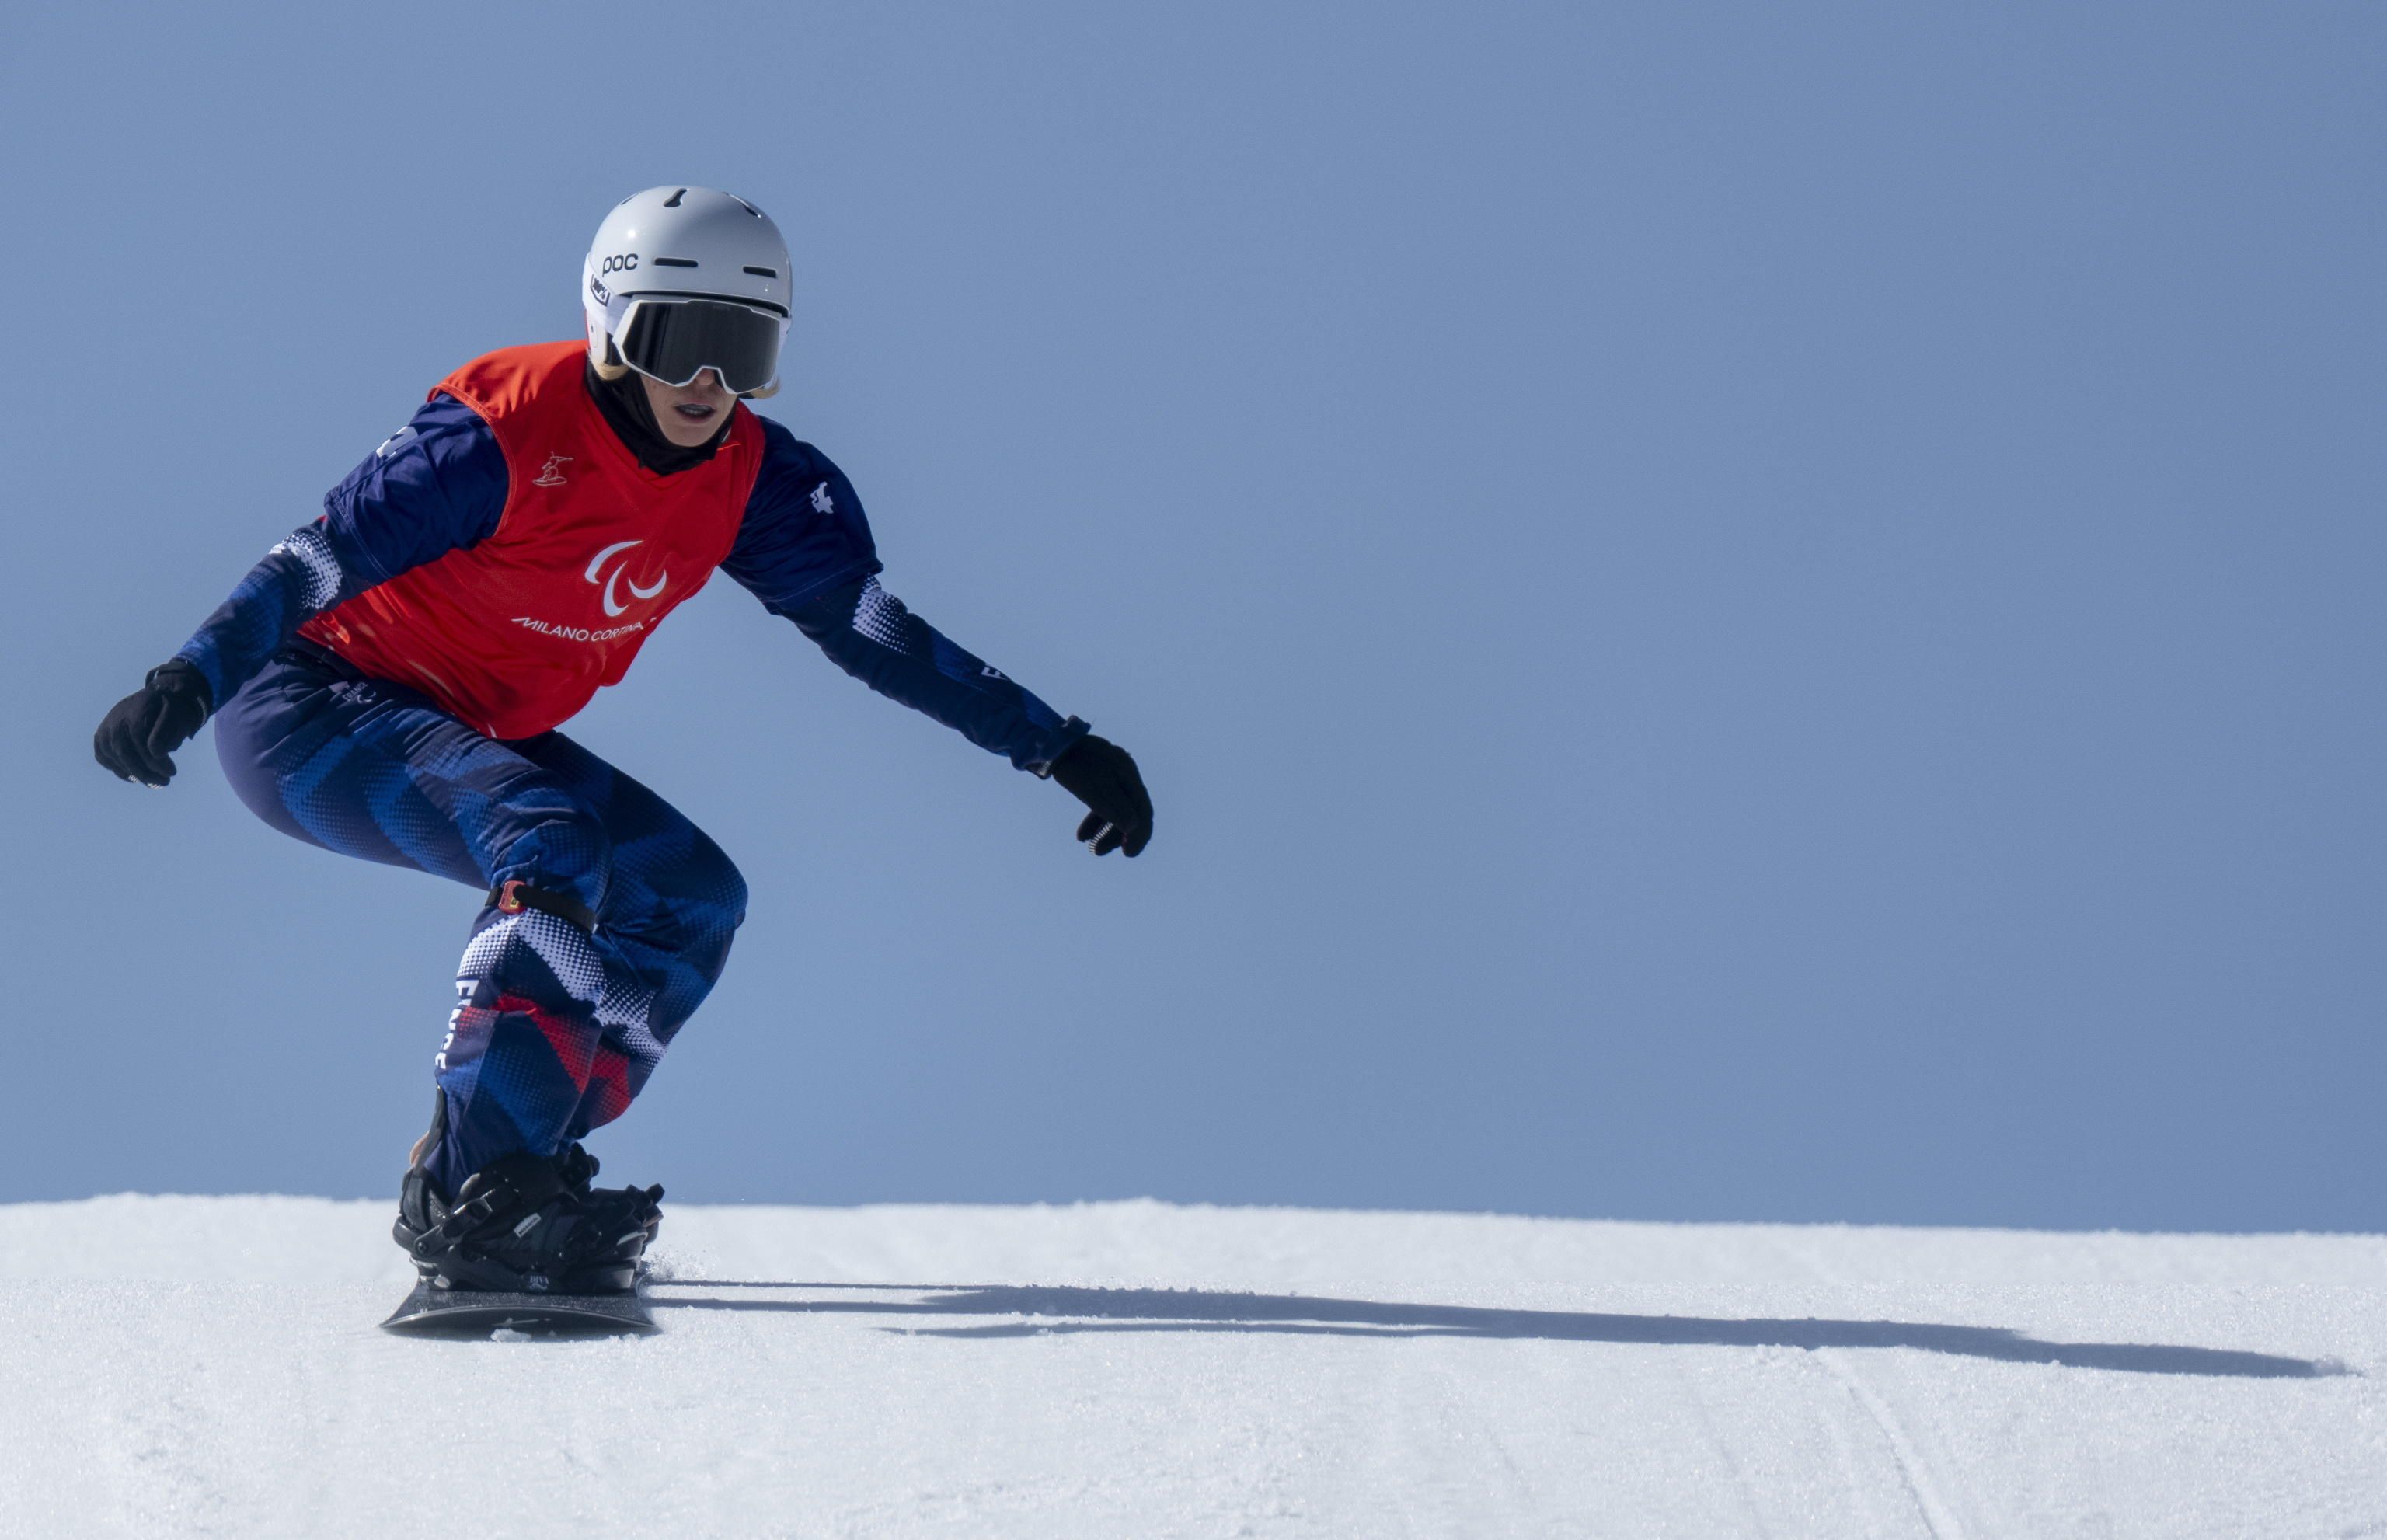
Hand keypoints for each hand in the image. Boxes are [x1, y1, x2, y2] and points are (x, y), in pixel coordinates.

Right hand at [94, 659, 212, 786]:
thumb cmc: (171, 710)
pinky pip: (104, 757)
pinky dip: (118, 769)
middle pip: (124, 749)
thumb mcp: (177, 717)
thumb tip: (156, 753)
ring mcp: (105, 726)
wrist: (156, 699)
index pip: (139, 737)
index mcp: (137, 706)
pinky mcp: (100, 736)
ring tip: (155, 782)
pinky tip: (134, 777)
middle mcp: (116, 716)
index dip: (153, 758)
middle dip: (145, 771)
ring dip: (134, 773)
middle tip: (165, 782)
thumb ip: (166, 733)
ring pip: (113, 756)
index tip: (172, 772)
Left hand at [1049, 734, 1151, 856]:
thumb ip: (1116, 808)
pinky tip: (1082, 836)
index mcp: (1129, 777)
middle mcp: (1125, 778)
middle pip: (1130, 814)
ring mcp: (1112, 778)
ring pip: (1115, 811)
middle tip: (1099, 853)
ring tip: (1090, 847)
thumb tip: (1135, 827)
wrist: (1051, 745)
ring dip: (1103, 831)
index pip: (1143, 812)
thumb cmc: (1073, 765)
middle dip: (1116, 836)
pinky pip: (1102, 805)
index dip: (1139, 836)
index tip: (1128, 854)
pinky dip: (1094, 821)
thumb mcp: (1095, 790)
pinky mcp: (1098, 780)